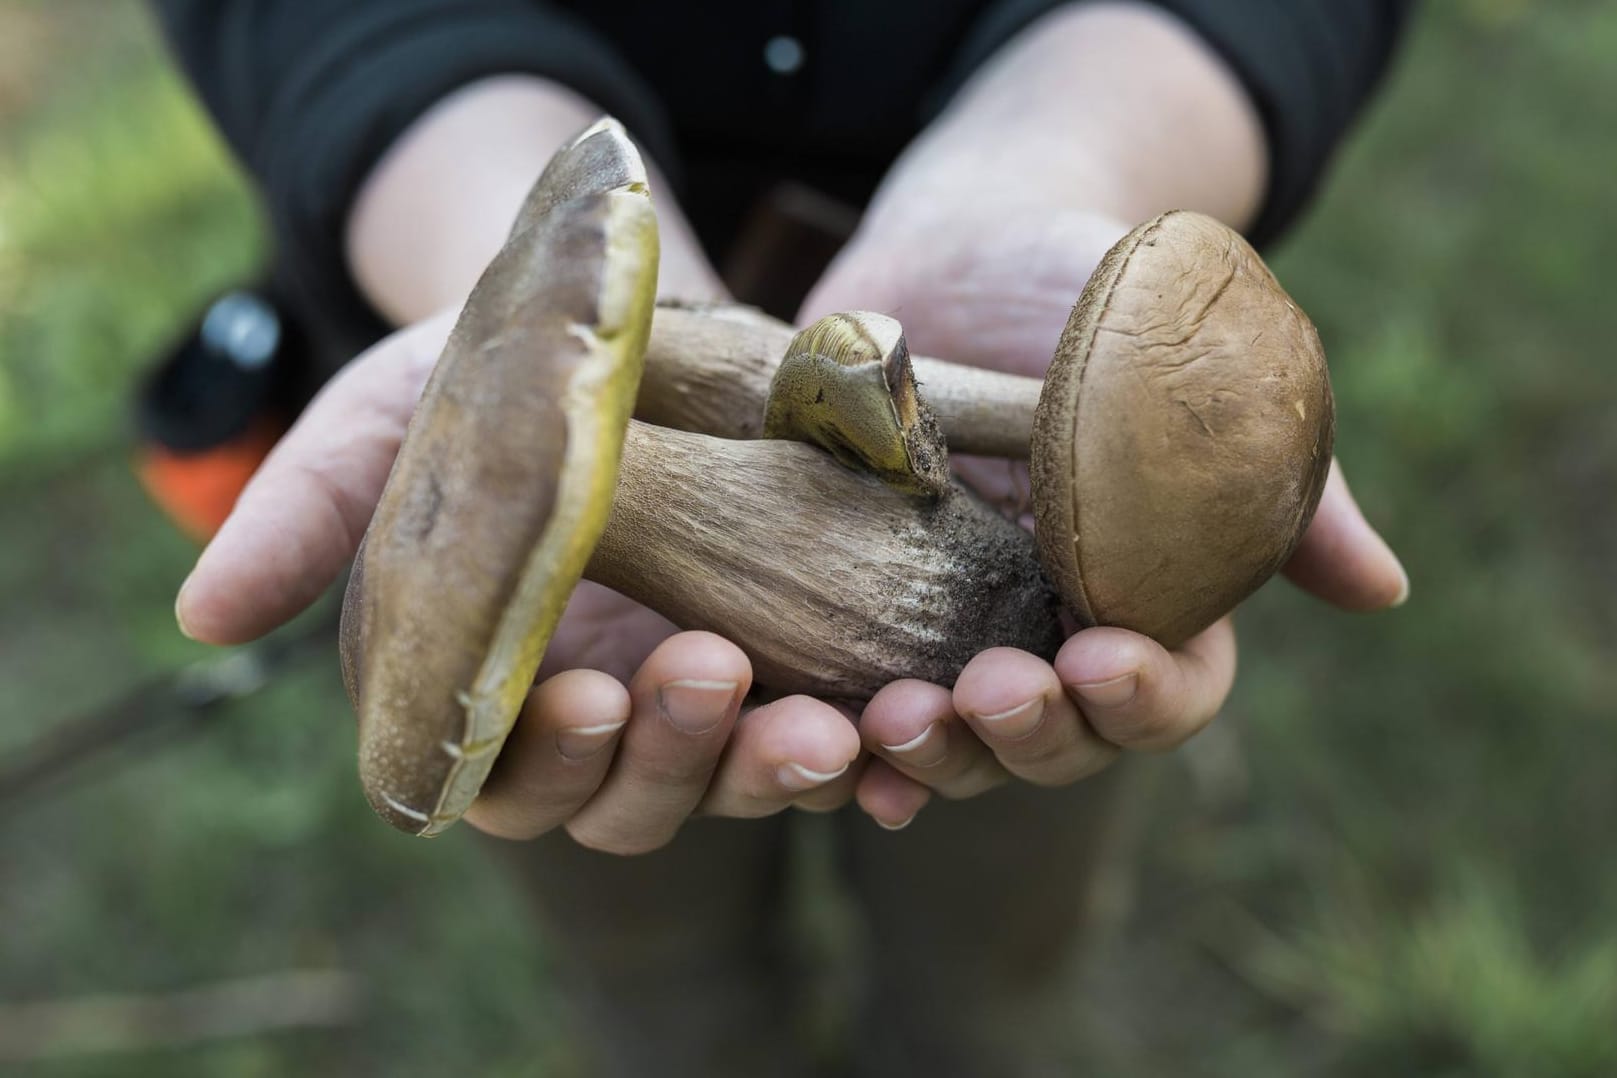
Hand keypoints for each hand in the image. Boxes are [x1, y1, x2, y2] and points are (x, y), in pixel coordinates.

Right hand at [176, 309, 862, 851]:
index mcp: (501, 690)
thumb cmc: (487, 380)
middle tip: (710, 673)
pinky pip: (852, 737)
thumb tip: (196, 616)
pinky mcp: (807, 658)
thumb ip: (307, 511)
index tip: (583, 692)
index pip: (511, 780)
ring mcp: (716, 697)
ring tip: (836, 719)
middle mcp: (611, 719)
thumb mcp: (391, 418)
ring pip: (748, 782)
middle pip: (638, 803)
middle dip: (674, 758)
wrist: (617, 316)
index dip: (545, 759)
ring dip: (785, 766)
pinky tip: (909, 727)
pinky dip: (882, 755)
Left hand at [798, 205, 1407, 827]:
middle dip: (1029, 733)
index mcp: (1149, 596)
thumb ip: (1279, 471)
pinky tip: (820, 741)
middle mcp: (1051, 636)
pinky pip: (845, 704)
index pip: (1170, 689)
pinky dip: (837, 742)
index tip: (1103, 657)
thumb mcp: (1193, 353)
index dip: (1144, 695)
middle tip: (989, 692)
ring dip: (931, 753)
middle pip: (1059, 742)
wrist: (961, 245)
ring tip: (891, 721)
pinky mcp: (854, 608)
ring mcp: (947, 629)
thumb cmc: (1097, 289)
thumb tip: (1383, 590)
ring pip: (954, 744)